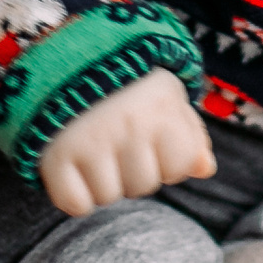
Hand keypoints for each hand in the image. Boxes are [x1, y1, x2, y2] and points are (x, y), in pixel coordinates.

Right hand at [37, 70, 216, 217]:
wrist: (63, 58)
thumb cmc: (124, 84)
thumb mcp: (165, 96)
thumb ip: (190, 134)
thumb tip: (205, 169)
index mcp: (162, 109)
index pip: (178, 167)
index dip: (165, 157)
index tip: (149, 136)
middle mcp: (130, 125)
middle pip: (142, 186)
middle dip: (132, 169)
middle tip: (114, 140)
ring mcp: (92, 141)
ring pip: (108, 196)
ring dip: (101, 181)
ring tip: (92, 150)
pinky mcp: (57, 155)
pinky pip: (75, 204)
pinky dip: (74, 195)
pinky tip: (73, 169)